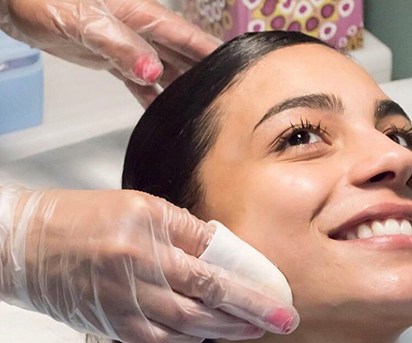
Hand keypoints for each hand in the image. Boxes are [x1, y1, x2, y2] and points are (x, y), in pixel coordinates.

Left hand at [0, 0, 220, 106]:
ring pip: (164, 69)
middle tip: (223, 98)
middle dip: (202, 75)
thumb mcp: (86, 22)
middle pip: (183, 56)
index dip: (214, 54)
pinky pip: (139, 81)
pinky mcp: (111, 58)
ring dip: (180, 89)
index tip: (237, 71)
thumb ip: (121, 47)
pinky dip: (150, 95)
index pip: (189, 37)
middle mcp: (142, 31)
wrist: (16, 3)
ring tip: (197, 110)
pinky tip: (161, 111)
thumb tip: (153, 72)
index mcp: (145, 16)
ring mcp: (128, 45)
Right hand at [0, 185, 298, 342]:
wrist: (28, 244)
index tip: (277, 295)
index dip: (250, 281)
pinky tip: (206, 333)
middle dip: (252, 312)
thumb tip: (226, 253)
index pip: (214, 260)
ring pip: (190, 324)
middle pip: (210, 297)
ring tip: (252, 328)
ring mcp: (127, 300)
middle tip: (282, 322)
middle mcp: (141, 267)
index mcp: (152, 231)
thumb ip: (186, 231)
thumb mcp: (142, 206)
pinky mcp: (115, 324)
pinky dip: (189, 339)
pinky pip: (161, 341)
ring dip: (227, 329)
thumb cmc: (86, 216)